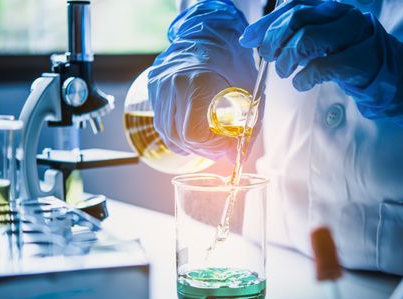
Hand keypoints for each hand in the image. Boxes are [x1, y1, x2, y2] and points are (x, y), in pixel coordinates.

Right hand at [148, 0, 257, 159]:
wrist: (210, 35)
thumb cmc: (233, 63)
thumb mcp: (249, 94)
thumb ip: (244, 129)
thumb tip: (233, 158)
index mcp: (198, 83)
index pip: (194, 133)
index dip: (210, 147)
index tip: (225, 148)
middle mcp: (173, 84)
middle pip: (179, 137)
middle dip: (202, 148)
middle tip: (219, 148)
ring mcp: (159, 86)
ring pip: (167, 133)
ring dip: (188, 144)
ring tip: (207, 141)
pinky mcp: (153, 87)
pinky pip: (161, 122)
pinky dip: (176, 134)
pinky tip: (190, 133)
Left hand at [240, 0, 402, 131]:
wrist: (392, 77)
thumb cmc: (349, 57)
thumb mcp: (320, 42)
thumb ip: (291, 36)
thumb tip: (251, 39)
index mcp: (332, 7)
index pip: (293, 5)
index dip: (267, 22)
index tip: (249, 40)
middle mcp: (344, 15)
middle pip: (297, 18)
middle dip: (275, 40)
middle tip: (271, 58)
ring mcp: (355, 36)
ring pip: (307, 39)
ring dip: (287, 59)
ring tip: (286, 72)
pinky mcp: (361, 61)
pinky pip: (322, 66)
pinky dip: (304, 78)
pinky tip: (301, 84)